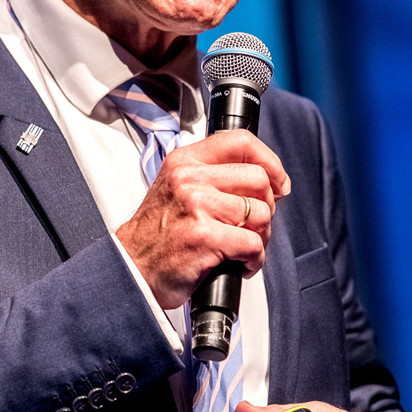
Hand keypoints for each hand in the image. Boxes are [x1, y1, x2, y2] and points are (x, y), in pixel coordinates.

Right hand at [116, 130, 290, 310]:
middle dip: (267, 207)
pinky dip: (254, 259)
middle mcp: (190, 178)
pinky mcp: (203, 236)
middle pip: (259, 179)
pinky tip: (240, 263)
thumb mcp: (177, 188)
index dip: (270, 161)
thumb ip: (213, 175)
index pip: (240, 141)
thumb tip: (265, 177)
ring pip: (261, 213)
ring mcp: (196, 206)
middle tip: (254, 225)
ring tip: (242, 247)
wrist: (132, 269)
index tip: (278, 182)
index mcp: (185, 161)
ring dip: (261, 237)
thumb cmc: (159, 234)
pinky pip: (252, 244)